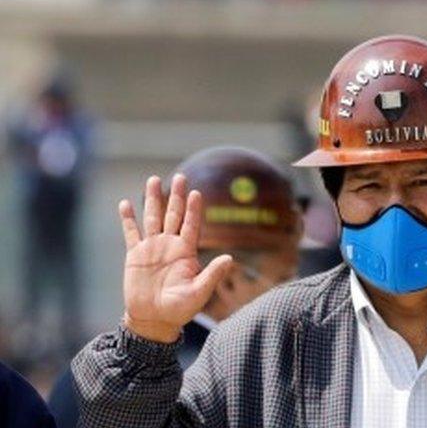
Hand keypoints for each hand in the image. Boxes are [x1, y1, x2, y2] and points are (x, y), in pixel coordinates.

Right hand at [119, 174, 232, 342]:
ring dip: (153, 199)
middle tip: (180, 177)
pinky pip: (131, 233)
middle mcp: (170, 245)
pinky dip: (128, 219)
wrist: (154, 320)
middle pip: (174, 214)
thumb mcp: (199, 292)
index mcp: (187, 252)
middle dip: (176, 196)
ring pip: (152, 218)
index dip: (194, 209)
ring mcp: (152, 248)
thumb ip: (213, 274)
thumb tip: (230, 259)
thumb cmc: (180, 309)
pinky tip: (126, 204)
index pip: (192, 225)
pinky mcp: (135, 255)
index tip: (197, 193)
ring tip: (153, 180)